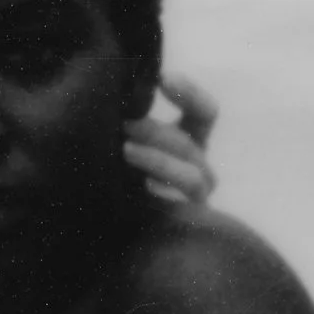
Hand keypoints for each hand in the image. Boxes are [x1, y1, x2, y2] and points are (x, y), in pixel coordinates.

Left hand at [123, 69, 219, 214]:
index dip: (190, 94)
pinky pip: (184, 211)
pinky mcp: (184, 226)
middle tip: (124, 125)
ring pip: (191, 176)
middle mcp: (196, 170)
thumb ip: (128, 123)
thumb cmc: (115, 179)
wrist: (108, 234)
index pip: (204, 114)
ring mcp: (194, 201)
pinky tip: (144, 189)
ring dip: (160, 160)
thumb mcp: (122, 145)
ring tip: (126, 152)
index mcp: (187, 145)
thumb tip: (115, 91)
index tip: (163, 79)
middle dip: (155, 132)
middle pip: (188, 144)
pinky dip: (166, 197)